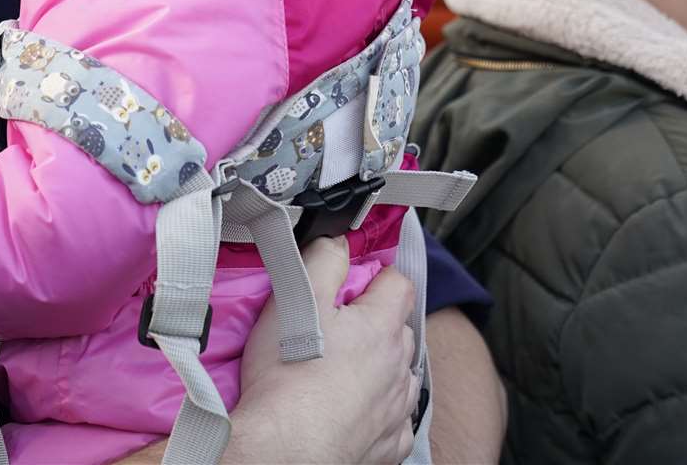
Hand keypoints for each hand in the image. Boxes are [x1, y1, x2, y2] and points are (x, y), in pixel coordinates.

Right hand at [232, 239, 418, 463]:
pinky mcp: (388, 445)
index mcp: (382, 327)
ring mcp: (396, 410)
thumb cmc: (288, 374)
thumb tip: (339, 242)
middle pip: (400, 330)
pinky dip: (380, 411)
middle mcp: (399, 367)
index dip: (377, 275)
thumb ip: (324, 260)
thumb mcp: (296, 297)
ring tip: (345, 369)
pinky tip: (355, 409)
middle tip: (337, 326)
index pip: (399, 284)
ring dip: (382, 367)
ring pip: (401, 376)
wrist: (285, 448)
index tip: (353, 280)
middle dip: (376, 322)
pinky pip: (395, 421)